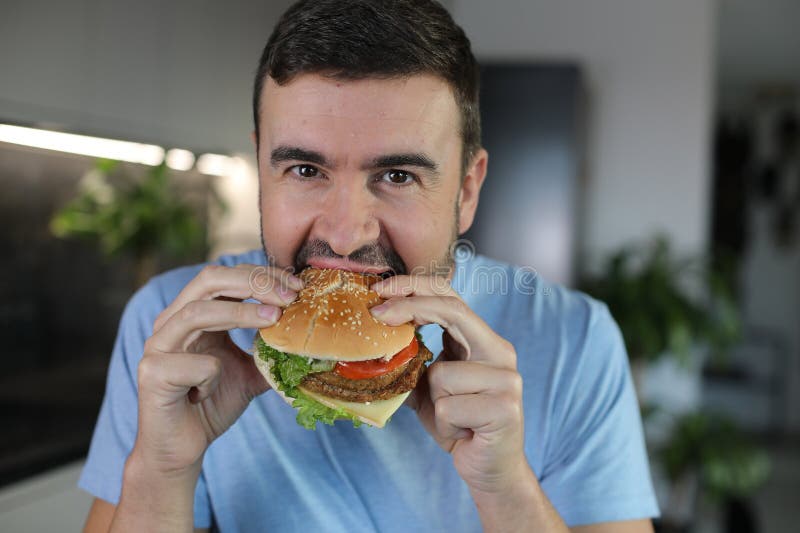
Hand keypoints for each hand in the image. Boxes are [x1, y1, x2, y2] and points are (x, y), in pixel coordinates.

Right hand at [134, 264, 302, 475]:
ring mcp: (157, 346)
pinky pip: (193, 365)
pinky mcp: (152, 374)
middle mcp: (171, 322)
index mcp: (192, 314)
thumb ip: (269, 350)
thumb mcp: (249, 371)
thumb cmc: (211, 404)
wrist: (181, 450)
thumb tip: (307, 338)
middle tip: (289, 296)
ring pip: (197, 313)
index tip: (296, 287)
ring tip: (274, 319)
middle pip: (208, 279)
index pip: (226, 277)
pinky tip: (208, 393)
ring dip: (241, 313)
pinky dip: (212, 375)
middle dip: (253, 282)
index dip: (261, 275)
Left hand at [370, 274, 527, 495]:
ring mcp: (506, 379)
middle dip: (410, 307)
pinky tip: (461, 434)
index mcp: (483, 341)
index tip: (380, 290)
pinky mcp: (505, 408)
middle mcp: (500, 352)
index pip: (450, 297)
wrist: (491, 469)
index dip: (415, 287)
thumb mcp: (429, 389)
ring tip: (452, 420)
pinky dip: (445, 425)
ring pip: (441, 374)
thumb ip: (412, 363)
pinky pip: (449, 407)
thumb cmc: (459, 425)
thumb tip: (372, 341)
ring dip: (433, 402)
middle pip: (452, 311)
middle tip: (376, 313)